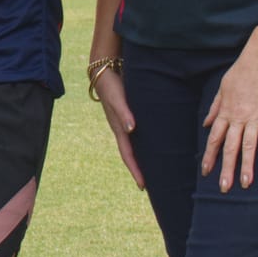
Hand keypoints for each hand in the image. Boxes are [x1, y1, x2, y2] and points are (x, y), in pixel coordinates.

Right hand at [87, 56, 142, 188]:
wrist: (103, 70)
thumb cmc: (111, 84)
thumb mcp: (117, 97)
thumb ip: (123, 112)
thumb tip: (131, 130)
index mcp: (118, 128)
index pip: (127, 155)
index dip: (135, 170)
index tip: (143, 186)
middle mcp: (121, 129)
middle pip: (130, 154)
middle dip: (139, 169)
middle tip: (150, 185)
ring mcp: (124, 123)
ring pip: (134, 146)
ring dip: (142, 158)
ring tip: (154, 170)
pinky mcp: (128, 115)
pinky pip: (137, 135)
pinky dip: (144, 144)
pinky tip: (152, 145)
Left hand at [202, 37, 257, 190]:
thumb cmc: (241, 71)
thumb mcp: (222, 88)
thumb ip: (215, 108)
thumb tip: (207, 124)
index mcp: (225, 112)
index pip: (215, 139)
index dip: (210, 156)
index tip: (205, 171)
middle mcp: (238, 118)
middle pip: (230, 147)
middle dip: (226, 168)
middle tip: (223, 188)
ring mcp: (255, 117)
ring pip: (249, 146)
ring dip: (247, 166)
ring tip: (245, 184)